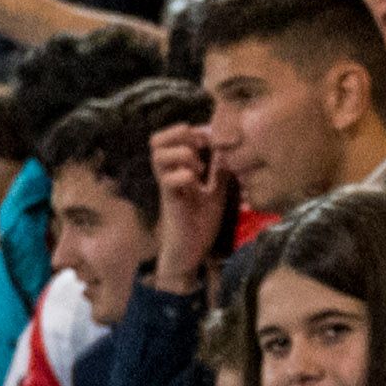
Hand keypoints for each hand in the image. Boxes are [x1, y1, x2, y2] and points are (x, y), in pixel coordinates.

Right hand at [148, 118, 226, 292]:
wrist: (191, 254)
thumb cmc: (200, 225)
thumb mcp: (216, 193)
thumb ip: (219, 173)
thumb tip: (229, 151)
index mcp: (178, 170)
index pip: (172, 138)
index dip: (190, 131)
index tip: (209, 140)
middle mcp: (169, 175)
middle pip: (156, 140)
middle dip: (178, 135)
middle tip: (199, 147)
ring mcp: (167, 187)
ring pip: (157, 154)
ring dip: (181, 153)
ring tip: (198, 166)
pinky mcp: (169, 201)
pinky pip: (168, 179)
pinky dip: (185, 175)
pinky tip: (197, 183)